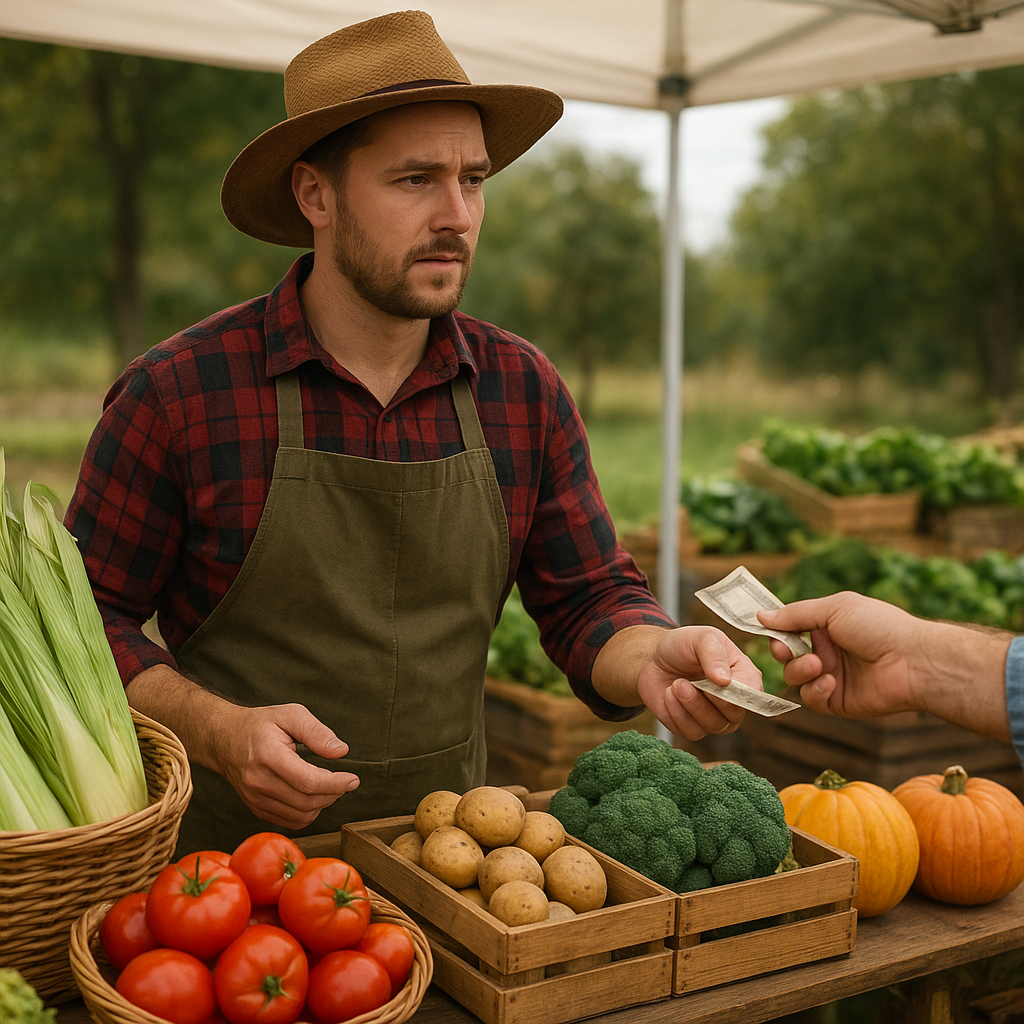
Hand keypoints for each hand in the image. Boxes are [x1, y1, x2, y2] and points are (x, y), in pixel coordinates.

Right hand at [214, 702, 359, 829]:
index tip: (353, 779)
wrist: (224, 739)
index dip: (336, 783)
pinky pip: (290, 821)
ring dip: (323, 804)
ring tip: (330, 786)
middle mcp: (259, 782)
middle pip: (307, 801)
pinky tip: (313, 796)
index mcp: (268, 757)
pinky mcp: (257, 809)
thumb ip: (316, 731)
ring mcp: (256, 799)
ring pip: (301, 815)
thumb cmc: (260, 725)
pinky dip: (308, 812)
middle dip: (334, 793)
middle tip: (345, 780)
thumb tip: (340, 751)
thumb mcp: (290, 714)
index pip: (308, 781)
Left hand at [635, 625, 761, 740]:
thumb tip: (725, 681)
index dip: (736, 694)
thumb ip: (714, 654)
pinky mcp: (693, 728)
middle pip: (734, 715)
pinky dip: (676, 712)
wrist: (653, 658)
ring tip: (676, 684)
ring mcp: (715, 717)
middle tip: (685, 681)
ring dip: (689, 704)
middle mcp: (733, 701)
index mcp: (743, 675)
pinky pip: (690, 731)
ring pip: (712, 726)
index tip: (716, 681)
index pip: (754, 694)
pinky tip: (669, 694)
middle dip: (707, 699)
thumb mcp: (700, 638)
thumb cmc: (682, 645)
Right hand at [758, 591, 917, 717]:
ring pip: (794, 678)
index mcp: (826, 626)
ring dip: (799, 670)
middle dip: (782, 651)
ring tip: (817, 664)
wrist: (913, 661)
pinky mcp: (838, 702)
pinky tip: (830, 682)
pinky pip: (812, 699)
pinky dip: (815, 690)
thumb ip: (796, 614)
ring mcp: (831, 676)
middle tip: (784, 649)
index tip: (766, 629)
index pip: (789, 629)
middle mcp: (827, 651)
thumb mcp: (834, 609)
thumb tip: (761, 616)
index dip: (777, 630)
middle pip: (786, 655)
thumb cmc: (878, 626)